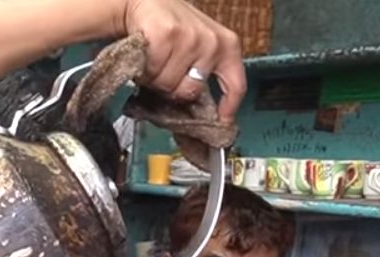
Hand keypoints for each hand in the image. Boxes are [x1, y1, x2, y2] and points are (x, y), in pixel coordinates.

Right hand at [120, 0, 247, 117]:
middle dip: (172, 89)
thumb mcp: (199, 47)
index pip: (236, 86)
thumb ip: (203, 73)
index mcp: (227, 45)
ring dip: (155, 78)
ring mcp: (191, 37)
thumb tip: (200, 115)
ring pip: (167, 85)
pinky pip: (152, 72)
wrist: (145, 1)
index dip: (227, 108)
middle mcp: (212, 41)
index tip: (220, 122)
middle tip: (165, 72)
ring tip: (155, 60)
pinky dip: (143, 69)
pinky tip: (146, 54)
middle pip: (189, 92)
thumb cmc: (171, 28)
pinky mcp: (167, 35)